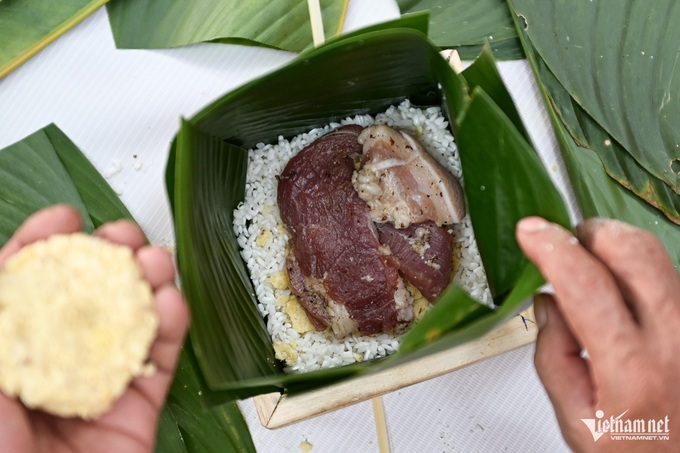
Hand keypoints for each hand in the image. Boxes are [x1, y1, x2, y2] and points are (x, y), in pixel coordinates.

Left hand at [0, 205, 188, 452]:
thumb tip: (1, 280)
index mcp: (6, 365)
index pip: (19, 294)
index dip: (38, 250)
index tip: (61, 220)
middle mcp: (48, 371)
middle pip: (80, 301)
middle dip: (103, 260)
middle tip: (119, 239)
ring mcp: (94, 390)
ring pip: (125, 325)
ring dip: (145, 286)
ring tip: (154, 261)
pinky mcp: (135, 412)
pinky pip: (157, 364)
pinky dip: (170, 329)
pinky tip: (171, 303)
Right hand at [516, 217, 679, 451]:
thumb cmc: (639, 451)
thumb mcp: (577, 422)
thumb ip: (553, 357)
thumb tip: (547, 303)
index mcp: (631, 369)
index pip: (587, 284)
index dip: (552, 247)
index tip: (531, 231)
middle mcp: (676, 340)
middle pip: (634, 250)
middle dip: (591, 233)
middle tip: (568, 244)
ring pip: (657, 254)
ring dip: (616, 251)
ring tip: (594, 275)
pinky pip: (670, 274)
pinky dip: (639, 272)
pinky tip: (625, 297)